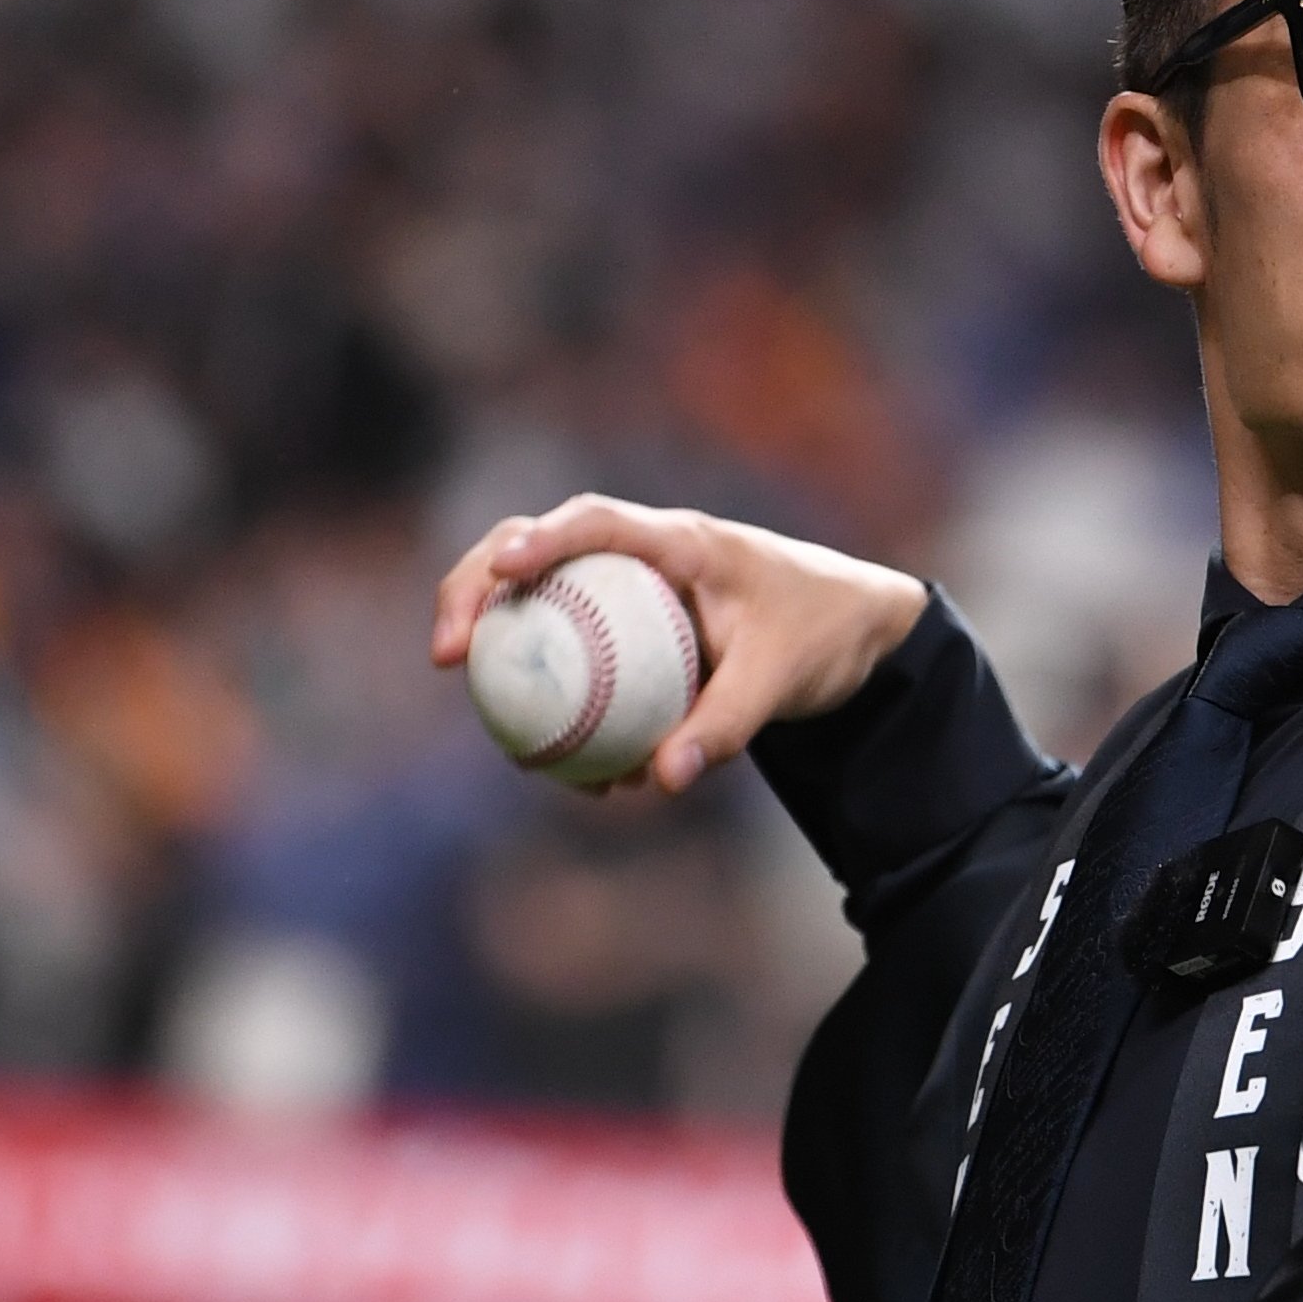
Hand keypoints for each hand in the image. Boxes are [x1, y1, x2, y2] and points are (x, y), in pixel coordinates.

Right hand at [430, 495, 929, 798]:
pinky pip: (574, 653)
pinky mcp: (632, 629)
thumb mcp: (785, 680)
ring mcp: (631, 590)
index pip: (594, 523)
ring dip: (499, 645)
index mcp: (680, 542)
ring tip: (477, 708)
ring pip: (542, 601)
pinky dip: (553, 696)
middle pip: (534, 548)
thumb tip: (660, 778)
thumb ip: (727, 723)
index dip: (537, 540)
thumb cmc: (824, 635)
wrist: (859, 633)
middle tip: (443, 652)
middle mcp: (644, 554)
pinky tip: (552, 766)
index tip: (497, 574)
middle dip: (473, 587)